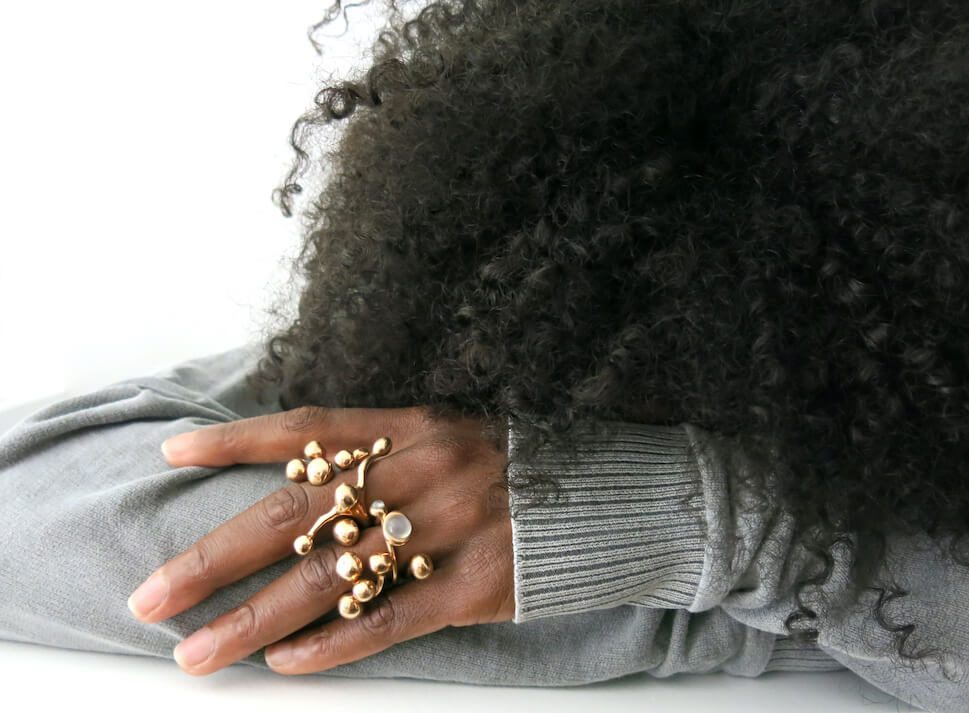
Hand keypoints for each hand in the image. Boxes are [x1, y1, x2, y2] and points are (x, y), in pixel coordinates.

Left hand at [128, 405, 514, 675]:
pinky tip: (285, 664)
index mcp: (412, 426)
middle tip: (149, 598)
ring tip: (196, 652)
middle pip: (295, 515)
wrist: (606, 499)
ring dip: (253, 620)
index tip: (173, 456)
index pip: (307, 429)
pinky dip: (332, 645)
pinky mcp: (473, 585)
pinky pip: (389, 620)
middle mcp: (420, 471)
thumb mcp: (450, 435)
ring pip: (329, 578)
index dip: (236, 442)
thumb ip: (384, 451)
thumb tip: (302, 481)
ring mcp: (446, 529)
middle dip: (213, 559)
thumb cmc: (515, 467)